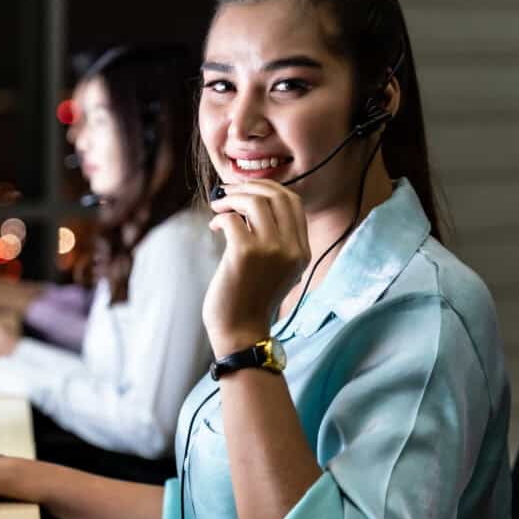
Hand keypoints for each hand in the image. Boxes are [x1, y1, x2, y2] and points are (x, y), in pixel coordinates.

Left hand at [203, 180, 309, 354]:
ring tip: (218, 207)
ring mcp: (271, 250)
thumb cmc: (251, 301)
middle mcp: (292, 248)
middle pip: (277, 195)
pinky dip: (220, 217)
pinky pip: (232, 218)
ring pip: (254, 201)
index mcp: (303, 251)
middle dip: (249, 186)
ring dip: (231, 198)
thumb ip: (277, 242)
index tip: (248, 189)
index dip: (269, 188)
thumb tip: (253, 206)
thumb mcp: (278, 271)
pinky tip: (215, 227)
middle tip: (228, 191)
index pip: (293, 202)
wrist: (241, 332)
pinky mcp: (245, 253)